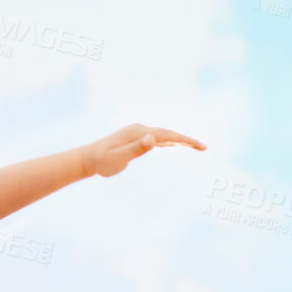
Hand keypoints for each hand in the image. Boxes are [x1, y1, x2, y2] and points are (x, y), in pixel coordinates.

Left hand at [81, 124, 204, 177]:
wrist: (87, 159)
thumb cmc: (102, 162)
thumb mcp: (119, 157)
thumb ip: (136, 148)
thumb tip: (152, 138)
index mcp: (139, 132)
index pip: (167, 135)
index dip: (185, 140)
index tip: (200, 146)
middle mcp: (140, 129)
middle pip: (168, 133)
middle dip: (187, 140)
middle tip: (204, 148)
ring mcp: (137, 133)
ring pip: (163, 135)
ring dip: (179, 140)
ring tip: (195, 146)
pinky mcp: (134, 138)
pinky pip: (156, 139)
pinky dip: (168, 141)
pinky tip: (173, 145)